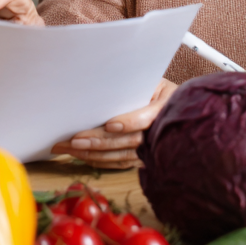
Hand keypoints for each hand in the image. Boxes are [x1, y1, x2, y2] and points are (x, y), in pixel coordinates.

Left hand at [51, 79, 176, 168]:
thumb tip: (104, 86)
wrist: (176, 107)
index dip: (129, 122)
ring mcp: (153, 149)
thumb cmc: (155, 88)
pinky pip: (120, 163)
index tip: (110, 124)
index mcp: (164, 107)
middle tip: (75, 141)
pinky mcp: (143, 159)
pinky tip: (82, 156)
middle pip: (129, 141)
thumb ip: (133, 86)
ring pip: (121, 156)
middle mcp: (160, 132)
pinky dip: (100, 161)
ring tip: (70, 149)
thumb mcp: (151, 81)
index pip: (146, 118)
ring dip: (94, 154)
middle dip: (100, 142)